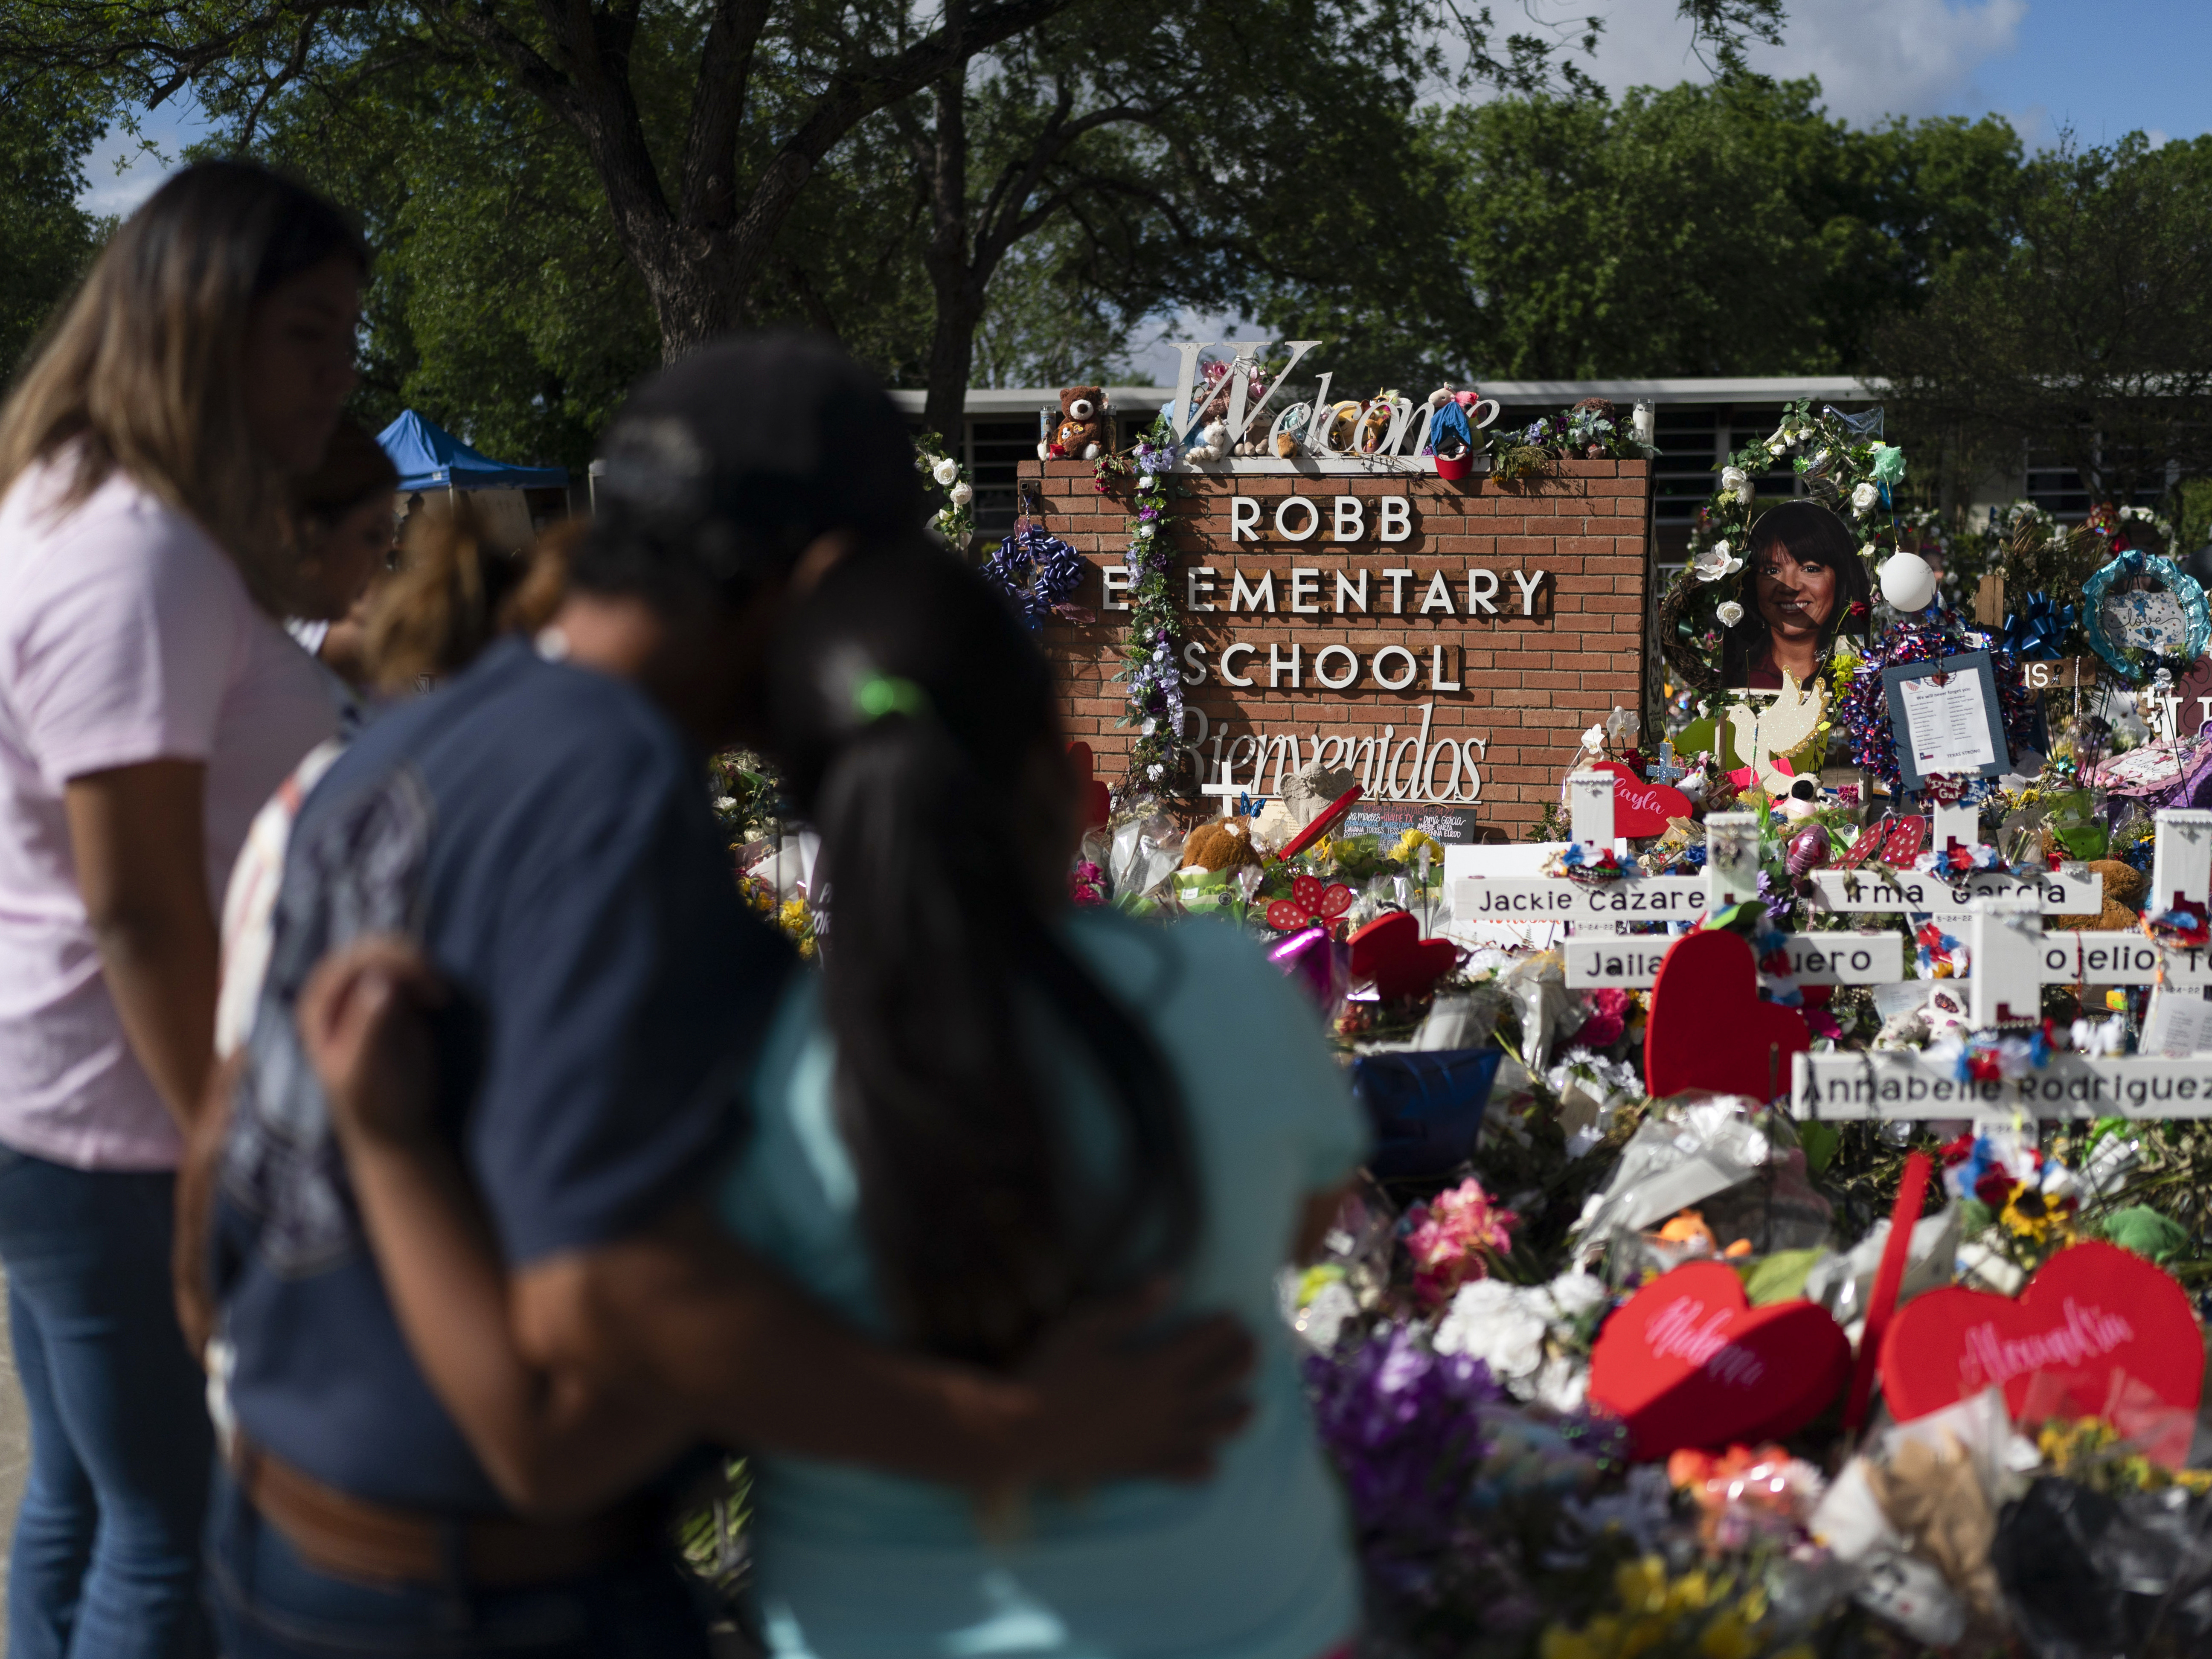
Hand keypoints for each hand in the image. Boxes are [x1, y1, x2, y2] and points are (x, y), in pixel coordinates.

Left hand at [295, 934, 446, 1147]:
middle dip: (406, 959)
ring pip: (390, 952)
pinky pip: (407, 968)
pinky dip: (426, 974)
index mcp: (318, 1007)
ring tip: (438, 998)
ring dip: (419, 965)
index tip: (421, 982)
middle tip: (437, 991)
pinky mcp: (393, 997)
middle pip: (370, 950)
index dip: (384, 962)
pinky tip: (438, 999)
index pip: (347, 964)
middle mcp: (337, 993)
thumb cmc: (375, 1103)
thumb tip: (381, 981)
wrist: (397, 1125)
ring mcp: (365, 992)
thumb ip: (369, 1024)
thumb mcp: (365, 1069)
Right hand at [1015, 1281, 1254, 1485]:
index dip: (1224, 1329)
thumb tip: (1169, 1282)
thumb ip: (1131, 1308)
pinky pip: (1179, 1471)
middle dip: (1241, 1365)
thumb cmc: (1049, 1372)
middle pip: (1218, 1385)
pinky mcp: (1137, 1466)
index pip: (1204, 1346)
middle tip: (1255, 1351)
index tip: (1236, 1317)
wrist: (1020, 1433)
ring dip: (1236, 1418)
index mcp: (1154, 1369)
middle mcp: (1164, 1407)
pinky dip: (1201, 1468)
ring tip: (1253, 1409)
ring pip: (1210, 1430)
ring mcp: (1154, 1441)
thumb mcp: (1086, 1328)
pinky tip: (1212, 1465)